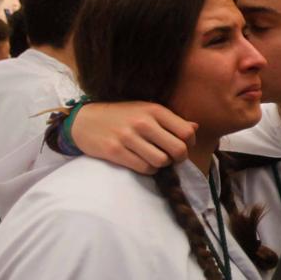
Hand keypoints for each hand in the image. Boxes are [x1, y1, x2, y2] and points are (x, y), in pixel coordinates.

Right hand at [71, 102, 194, 173]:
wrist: (84, 120)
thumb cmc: (121, 115)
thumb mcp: (146, 110)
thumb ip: (171, 120)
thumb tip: (195, 128)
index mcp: (154, 110)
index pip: (186, 132)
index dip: (189, 143)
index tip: (183, 146)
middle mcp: (143, 122)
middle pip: (178, 149)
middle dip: (178, 158)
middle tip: (172, 157)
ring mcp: (128, 137)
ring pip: (161, 161)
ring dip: (162, 164)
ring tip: (155, 159)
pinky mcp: (115, 151)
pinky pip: (144, 168)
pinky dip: (148, 169)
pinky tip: (143, 162)